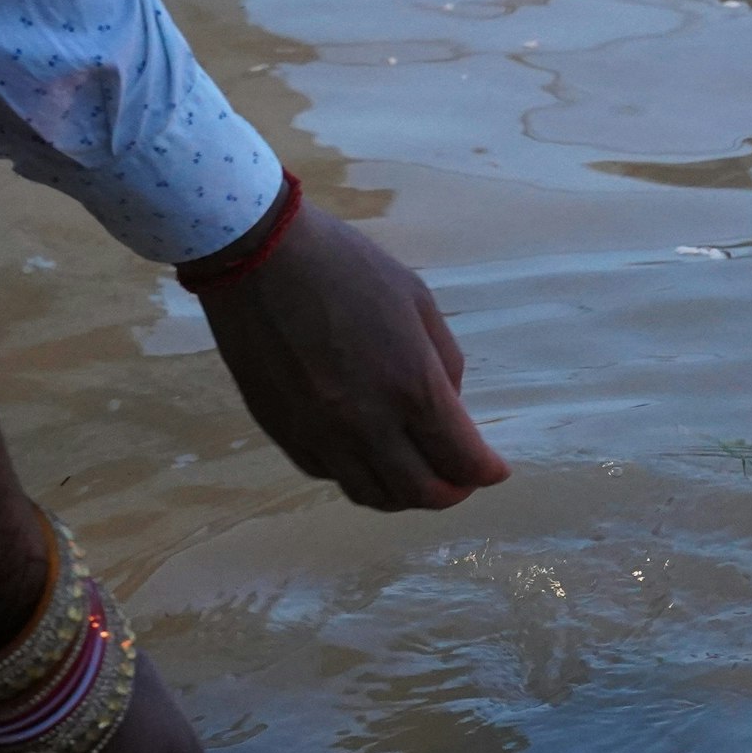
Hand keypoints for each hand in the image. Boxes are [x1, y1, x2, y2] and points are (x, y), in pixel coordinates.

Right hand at [189, 197, 510, 510]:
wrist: (256, 257)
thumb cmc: (344, 266)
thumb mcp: (417, 301)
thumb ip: (443, 361)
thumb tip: (449, 406)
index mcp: (411, 386)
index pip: (461, 459)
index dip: (486, 473)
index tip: (494, 470)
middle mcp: (368, 424)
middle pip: (421, 493)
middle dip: (451, 493)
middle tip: (461, 480)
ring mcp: (321, 434)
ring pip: (373, 495)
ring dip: (404, 495)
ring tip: (417, 475)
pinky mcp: (284, 433)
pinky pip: (330, 475)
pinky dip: (359, 476)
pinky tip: (368, 456)